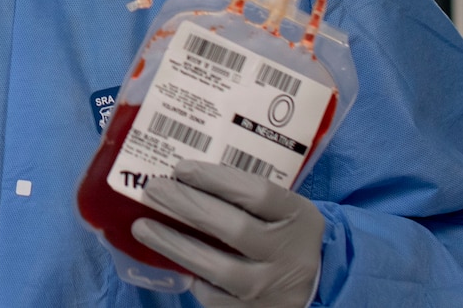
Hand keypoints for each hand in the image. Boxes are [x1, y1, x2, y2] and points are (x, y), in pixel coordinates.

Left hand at [132, 161, 324, 307]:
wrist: (319, 283)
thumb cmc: (284, 233)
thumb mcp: (282, 209)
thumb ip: (245, 193)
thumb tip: (184, 175)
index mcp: (298, 217)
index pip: (258, 193)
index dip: (216, 179)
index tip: (181, 168)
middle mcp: (289, 254)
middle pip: (234, 229)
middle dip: (188, 207)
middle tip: (154, 190)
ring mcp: (272, 288)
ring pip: (219, 269)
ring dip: (175, 245)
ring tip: (143, 227)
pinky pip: (215, 298)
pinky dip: (192, 277)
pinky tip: (172, 259)